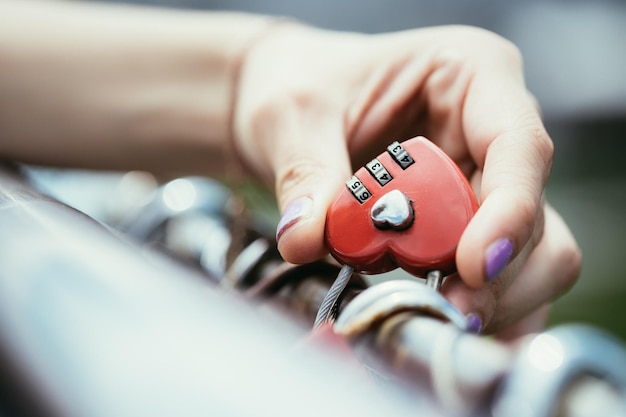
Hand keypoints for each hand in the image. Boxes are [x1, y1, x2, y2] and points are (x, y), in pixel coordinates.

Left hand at [233, 23, 580, 336]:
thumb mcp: (293, 114)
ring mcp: (484, 181)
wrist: (293, 100)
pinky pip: (499, 278)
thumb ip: (305, 174)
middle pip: (535, 215)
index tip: (472, 265)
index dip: (510, 210)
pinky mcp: (467, 224)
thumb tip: (305, 239)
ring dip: (491, 298)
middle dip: (497, 274)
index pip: (517, 145)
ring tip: (431, 315)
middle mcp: (490, 131)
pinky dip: (480, 308)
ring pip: (532, 256)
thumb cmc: (303, 83)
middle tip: (443, 308)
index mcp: (470, 74)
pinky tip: (445, 322)